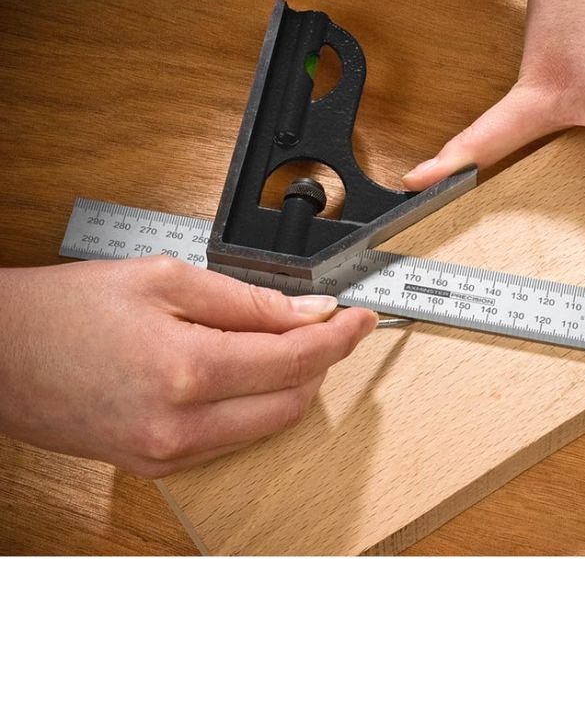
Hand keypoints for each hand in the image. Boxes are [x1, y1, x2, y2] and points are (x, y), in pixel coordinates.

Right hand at [0, 258, 376, 476]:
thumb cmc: (65, 311)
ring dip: (290, 385)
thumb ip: (245, 300)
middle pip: (293, 402)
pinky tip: (246, 372)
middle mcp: (183, 427)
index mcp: (187, 371)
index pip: (296, 359)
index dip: (340, 337)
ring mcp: (169, 455)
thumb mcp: (163, 278)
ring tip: (281, 341)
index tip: (360, 319)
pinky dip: (254, 406)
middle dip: (320, 362)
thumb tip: (306, 312)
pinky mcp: (158, 466)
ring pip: (268, 426)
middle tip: (326, 325)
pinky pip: (233, 439)